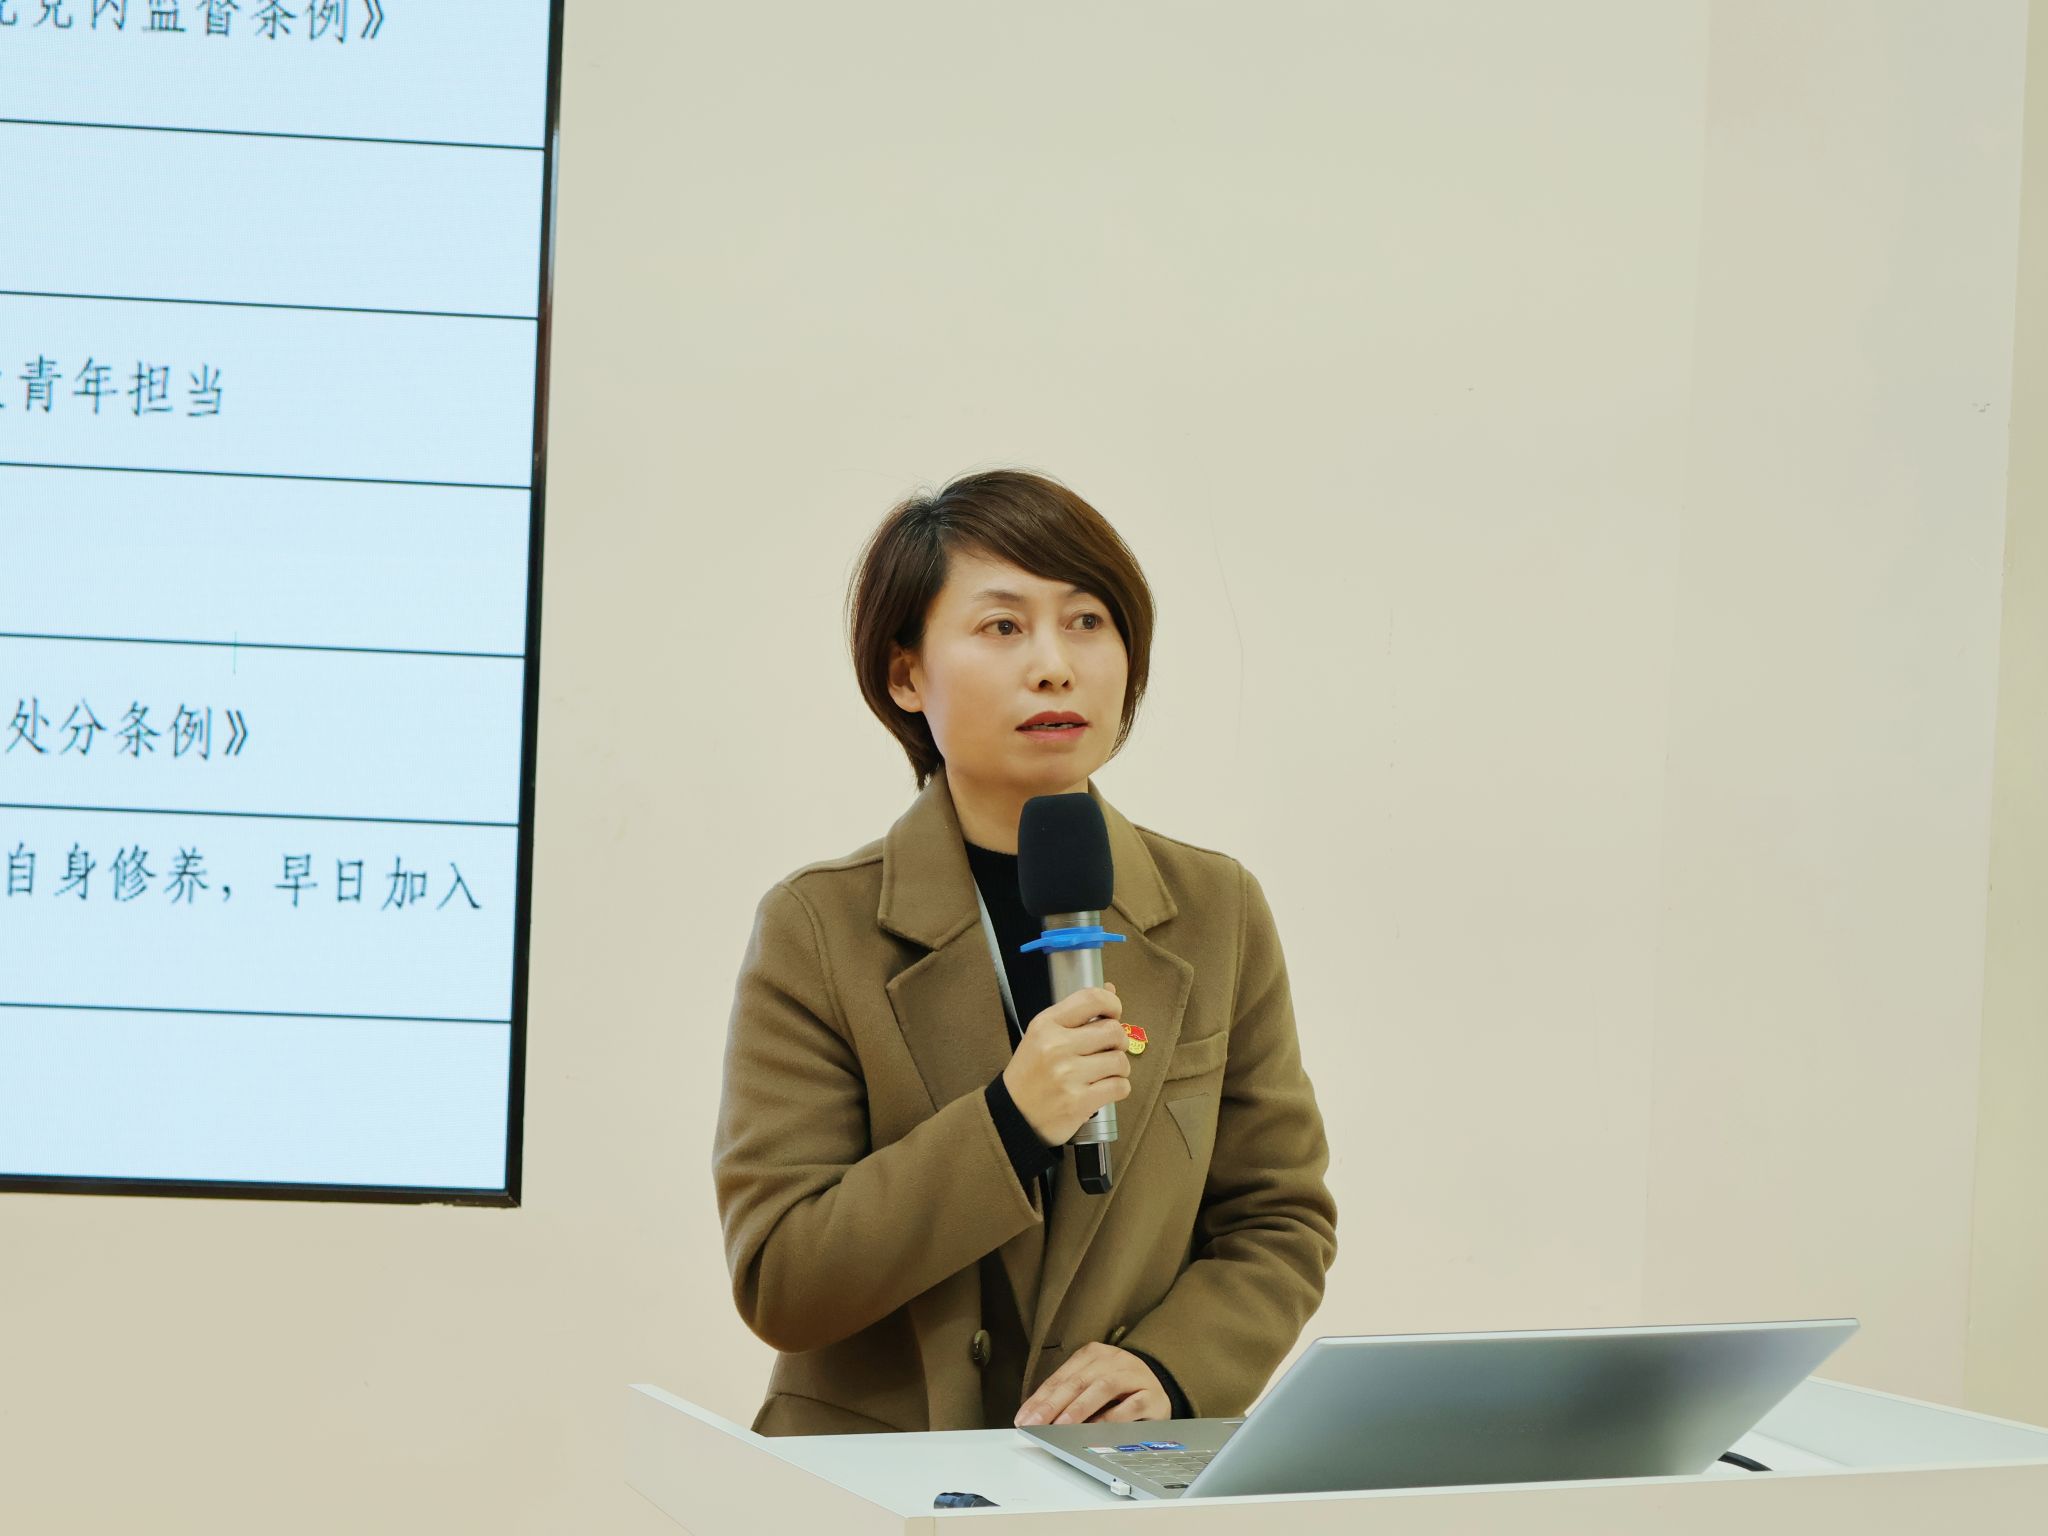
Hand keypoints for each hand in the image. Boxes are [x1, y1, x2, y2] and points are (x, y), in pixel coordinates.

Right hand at [1001, 982, 1133, 1145]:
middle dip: (1119, 1041)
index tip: (1114, 1013)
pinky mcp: (1079, 1102)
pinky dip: (1119, 1088)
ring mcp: (1068, 1075)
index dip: (1112, 1003)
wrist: (1013, 1115)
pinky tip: (1105, 1088)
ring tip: (1105, 1072)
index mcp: (1046, 1025)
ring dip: (1120, 1068)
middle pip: (1113, 1031)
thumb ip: (1076, 1014)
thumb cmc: (1031, 1073)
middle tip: (1110, 1049)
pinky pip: (1120, 1087)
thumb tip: (1110, 989)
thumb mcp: (1043, 1036)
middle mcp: (1057, 1047)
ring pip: (1120, 1061)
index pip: (1091, 998)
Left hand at [1014, 1342, 1168, 1426]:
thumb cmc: (1120, 1390)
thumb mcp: (1092, 1385)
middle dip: (1053, 1404)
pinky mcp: (1151, 1396)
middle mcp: (1113, 1360)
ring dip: (1079, 1408)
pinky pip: (1129, 1407)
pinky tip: (1095, 1430)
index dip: (1040, 1398)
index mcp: (1093, 1354)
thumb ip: (1069, 1398)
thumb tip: (1038, 1418)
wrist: (1161, 1388)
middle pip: (1078, 1381)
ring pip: (1103, 1388)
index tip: (1024, 1418)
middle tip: (1035, 1423)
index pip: (1061, 1376)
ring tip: (1060, 1426)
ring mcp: (1133, 1376)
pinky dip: (1111, 1418)